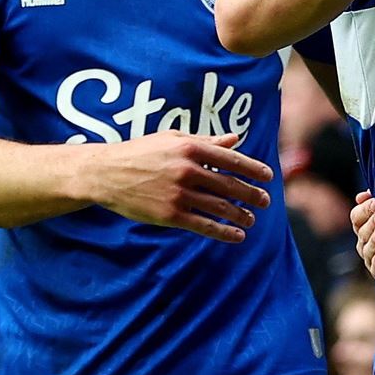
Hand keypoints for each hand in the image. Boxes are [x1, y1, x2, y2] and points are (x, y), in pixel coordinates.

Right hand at [87, 131, 271, 242]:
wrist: (106, 173)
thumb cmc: (142, 152)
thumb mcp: (174, 139)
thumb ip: (206, 141)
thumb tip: (235, 139)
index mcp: (191, 149)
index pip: (232, 160)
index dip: (254, 170)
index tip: (269, 177)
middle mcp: (187, 171)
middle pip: (229, 185)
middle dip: (252, 194)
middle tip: (265, 201)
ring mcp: (178, 194)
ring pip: (220, 207)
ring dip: (241, 215)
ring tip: (252, 219)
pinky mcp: (169, 215)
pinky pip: (203, 225)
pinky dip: (223, 232)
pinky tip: (237, 236)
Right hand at [351, 190, 374, 278]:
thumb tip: (362, 196)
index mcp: (365, 225)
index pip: (356, 216)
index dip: (364, 209)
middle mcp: (365, 241)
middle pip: (361, 232)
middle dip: (371, 222)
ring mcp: (371, 257)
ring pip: (366, 249)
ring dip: (373, 239)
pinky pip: (374, 267)